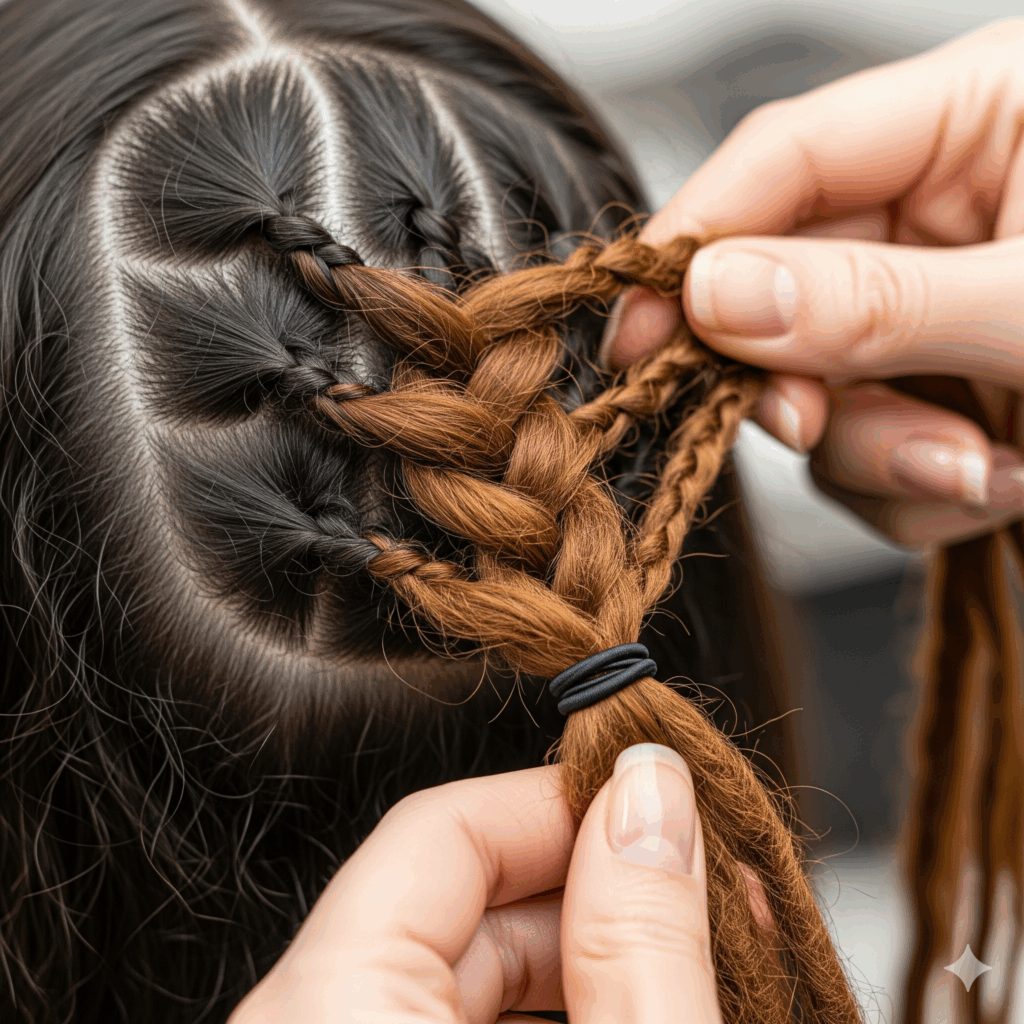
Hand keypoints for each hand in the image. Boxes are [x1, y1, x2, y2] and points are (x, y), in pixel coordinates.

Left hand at [229, 745, 766, 1022]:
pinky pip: (444, 1022)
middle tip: (706, 898)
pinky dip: (545, 1016)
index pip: (439, 830)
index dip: (562, 802)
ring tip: (692, 966)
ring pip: (459, 970)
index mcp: (328, 1018)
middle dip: (593, 889)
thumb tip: (654, 794)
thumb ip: (638, 940)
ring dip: (581, 959)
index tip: (658, 805)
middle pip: (452, 898)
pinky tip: (626, 1012)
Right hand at [603, 20, 1023, 547]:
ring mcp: (940, 308)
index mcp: (974, 118)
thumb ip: (874, 300)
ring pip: (826, 391)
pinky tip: (1001, 483)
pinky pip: (882, 448)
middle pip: (785, 290)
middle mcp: (941, 211)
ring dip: (881, 453)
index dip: (693, 240)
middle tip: (805, 426)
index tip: (634, 328)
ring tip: (984, 472)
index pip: (784, 159)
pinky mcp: (956, 389)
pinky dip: (924, 488)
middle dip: (796, 379)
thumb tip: (712, 296)